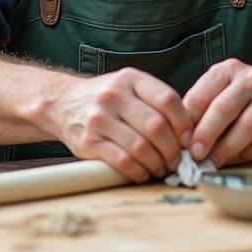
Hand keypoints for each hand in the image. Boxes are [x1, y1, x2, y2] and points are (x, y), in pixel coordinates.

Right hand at [46, 68, 193, 181]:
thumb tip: (189, 131)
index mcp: (130, 79)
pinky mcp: (89, 142)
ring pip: (141, 147)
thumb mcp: (129, 87)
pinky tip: (143, 173)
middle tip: (177, 160)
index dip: (184, 123)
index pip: (167, 99)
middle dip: (172, 149)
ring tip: (162, 168)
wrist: (62, 103)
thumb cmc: (106, 99)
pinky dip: (139, 171)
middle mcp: (113, 96)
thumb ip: (155, 101)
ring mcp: (99, 119)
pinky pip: (123, 161)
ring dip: (157, 163)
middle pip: (156, 126)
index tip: (189, 139)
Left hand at [182, 59, 251, 166]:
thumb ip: (203, 106)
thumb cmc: (246, 93)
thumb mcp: (223, 88)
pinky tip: (242, 154)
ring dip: (228, 147)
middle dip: (207, 134)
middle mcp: (250, 79)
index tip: (179, 140)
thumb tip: (180, 135)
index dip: (188, 120)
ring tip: (214, 161)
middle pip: (224, 108)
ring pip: (247, 125)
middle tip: (195, 154)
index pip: (202, 94)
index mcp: (227, 71)